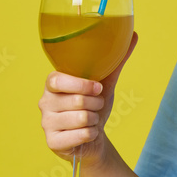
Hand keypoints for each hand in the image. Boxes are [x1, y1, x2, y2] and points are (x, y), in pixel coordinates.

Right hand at [37, 32, 137, 167]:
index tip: (98, 88)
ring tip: (91, 119)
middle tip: (96, 106)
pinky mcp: (52, 142)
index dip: (80, 85)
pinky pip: (82, 135)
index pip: (57, 80)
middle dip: (96, 104)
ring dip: (95, 120)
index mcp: (53, 84)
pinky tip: (87, 133)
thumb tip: (132, 35)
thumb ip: (116, 60)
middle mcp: (44, 102)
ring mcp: (46, 123)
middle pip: (76, 101)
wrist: (93, 137)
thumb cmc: (94, 105)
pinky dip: (92, 134)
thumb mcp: (105, 83)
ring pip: (81, 118)